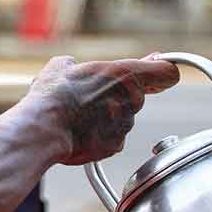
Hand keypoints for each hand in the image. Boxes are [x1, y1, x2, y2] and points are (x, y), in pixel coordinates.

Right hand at [33, 54, 179, 164]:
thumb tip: (72, 67)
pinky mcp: (115, 147)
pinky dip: (99, 136)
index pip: (167, 72)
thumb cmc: (54, 96)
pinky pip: (112, 138)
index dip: (161, 71)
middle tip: (92, 96)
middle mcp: (132, 100)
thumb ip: (78, 64)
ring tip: (78, 115)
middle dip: (119, 96)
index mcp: (126, 73)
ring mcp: (125, 126)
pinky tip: (79, 132)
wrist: (43, 129)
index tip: (154, 75)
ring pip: (123, 118)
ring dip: (106, 116)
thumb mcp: (61, 66)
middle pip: (138, 96)